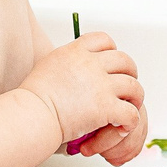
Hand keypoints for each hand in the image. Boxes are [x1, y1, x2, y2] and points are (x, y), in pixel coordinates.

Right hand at [19, 33, 141, 160]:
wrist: (31, 115)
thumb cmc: (33, 97)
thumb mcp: (49, 64)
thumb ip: (67, 60)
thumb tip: (74, 63)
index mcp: (76, 51)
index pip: (104, 40)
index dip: (112, 51)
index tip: (111, 64)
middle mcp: (91, 64)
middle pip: (125, 61)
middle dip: (130, 73)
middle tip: (126, 86)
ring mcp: (100, 85)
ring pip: (134, 86)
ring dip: (135, 98)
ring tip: (129, 107)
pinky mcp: (105, 107)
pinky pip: (131, 112)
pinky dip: (130, 121)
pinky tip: (122, 126)